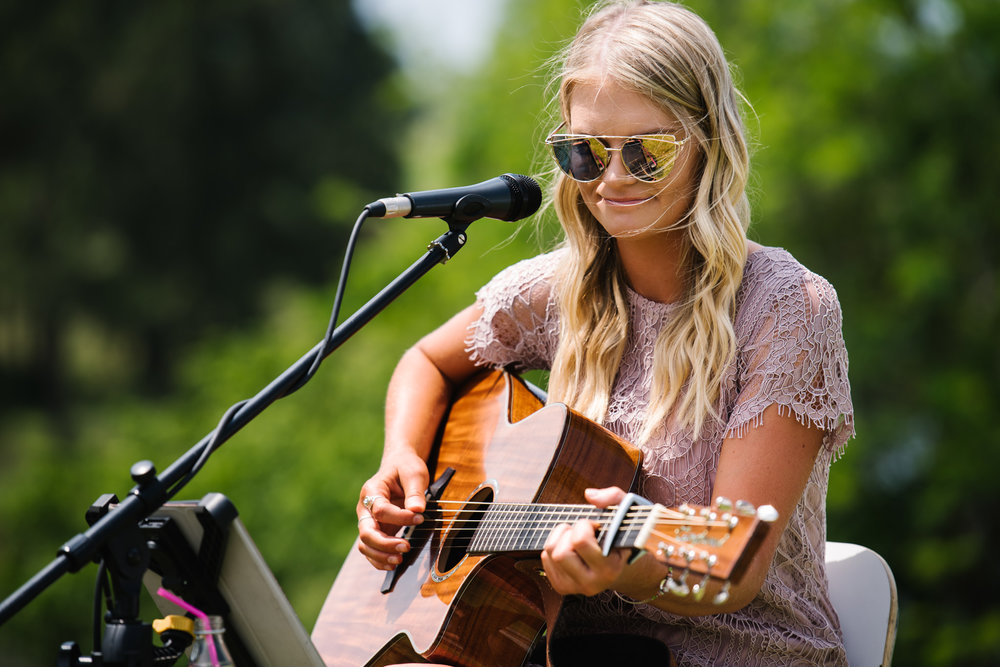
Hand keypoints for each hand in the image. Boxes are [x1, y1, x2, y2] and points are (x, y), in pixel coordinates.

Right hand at [356, 449, 428, 570]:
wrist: (399, 466)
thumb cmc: (406, 468)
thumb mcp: (414, 473)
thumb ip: (415, 492)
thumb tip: (417, 510)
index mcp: (372, 490)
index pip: (380, 510)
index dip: (400, 517)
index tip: (420, 518)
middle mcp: (365, 508)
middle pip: (366, 531)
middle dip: (385, 543)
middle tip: (405, 547)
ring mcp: (368, 520)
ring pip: (365, 544)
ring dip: (381, 555)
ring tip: (399, 559)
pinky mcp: (376, 530)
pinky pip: (371, 549)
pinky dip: (379, 559)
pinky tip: (393, 564)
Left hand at [540, 486, 628, 595]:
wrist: (620, 565)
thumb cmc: (621, 535)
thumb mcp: (626, 513)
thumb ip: (614, 497)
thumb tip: (589, 495)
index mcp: (609, 569)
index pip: (581, 541)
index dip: (584, 525)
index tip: (596, 525)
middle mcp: (591, 583)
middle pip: (561, 553)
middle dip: (569, 533)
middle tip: (583, 530)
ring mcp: (575, 587)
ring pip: (550, 553)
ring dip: (560, 537)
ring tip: (576, 536)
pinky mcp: (562, 586)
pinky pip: (545, 559)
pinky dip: (555, 546)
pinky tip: (571, 547)